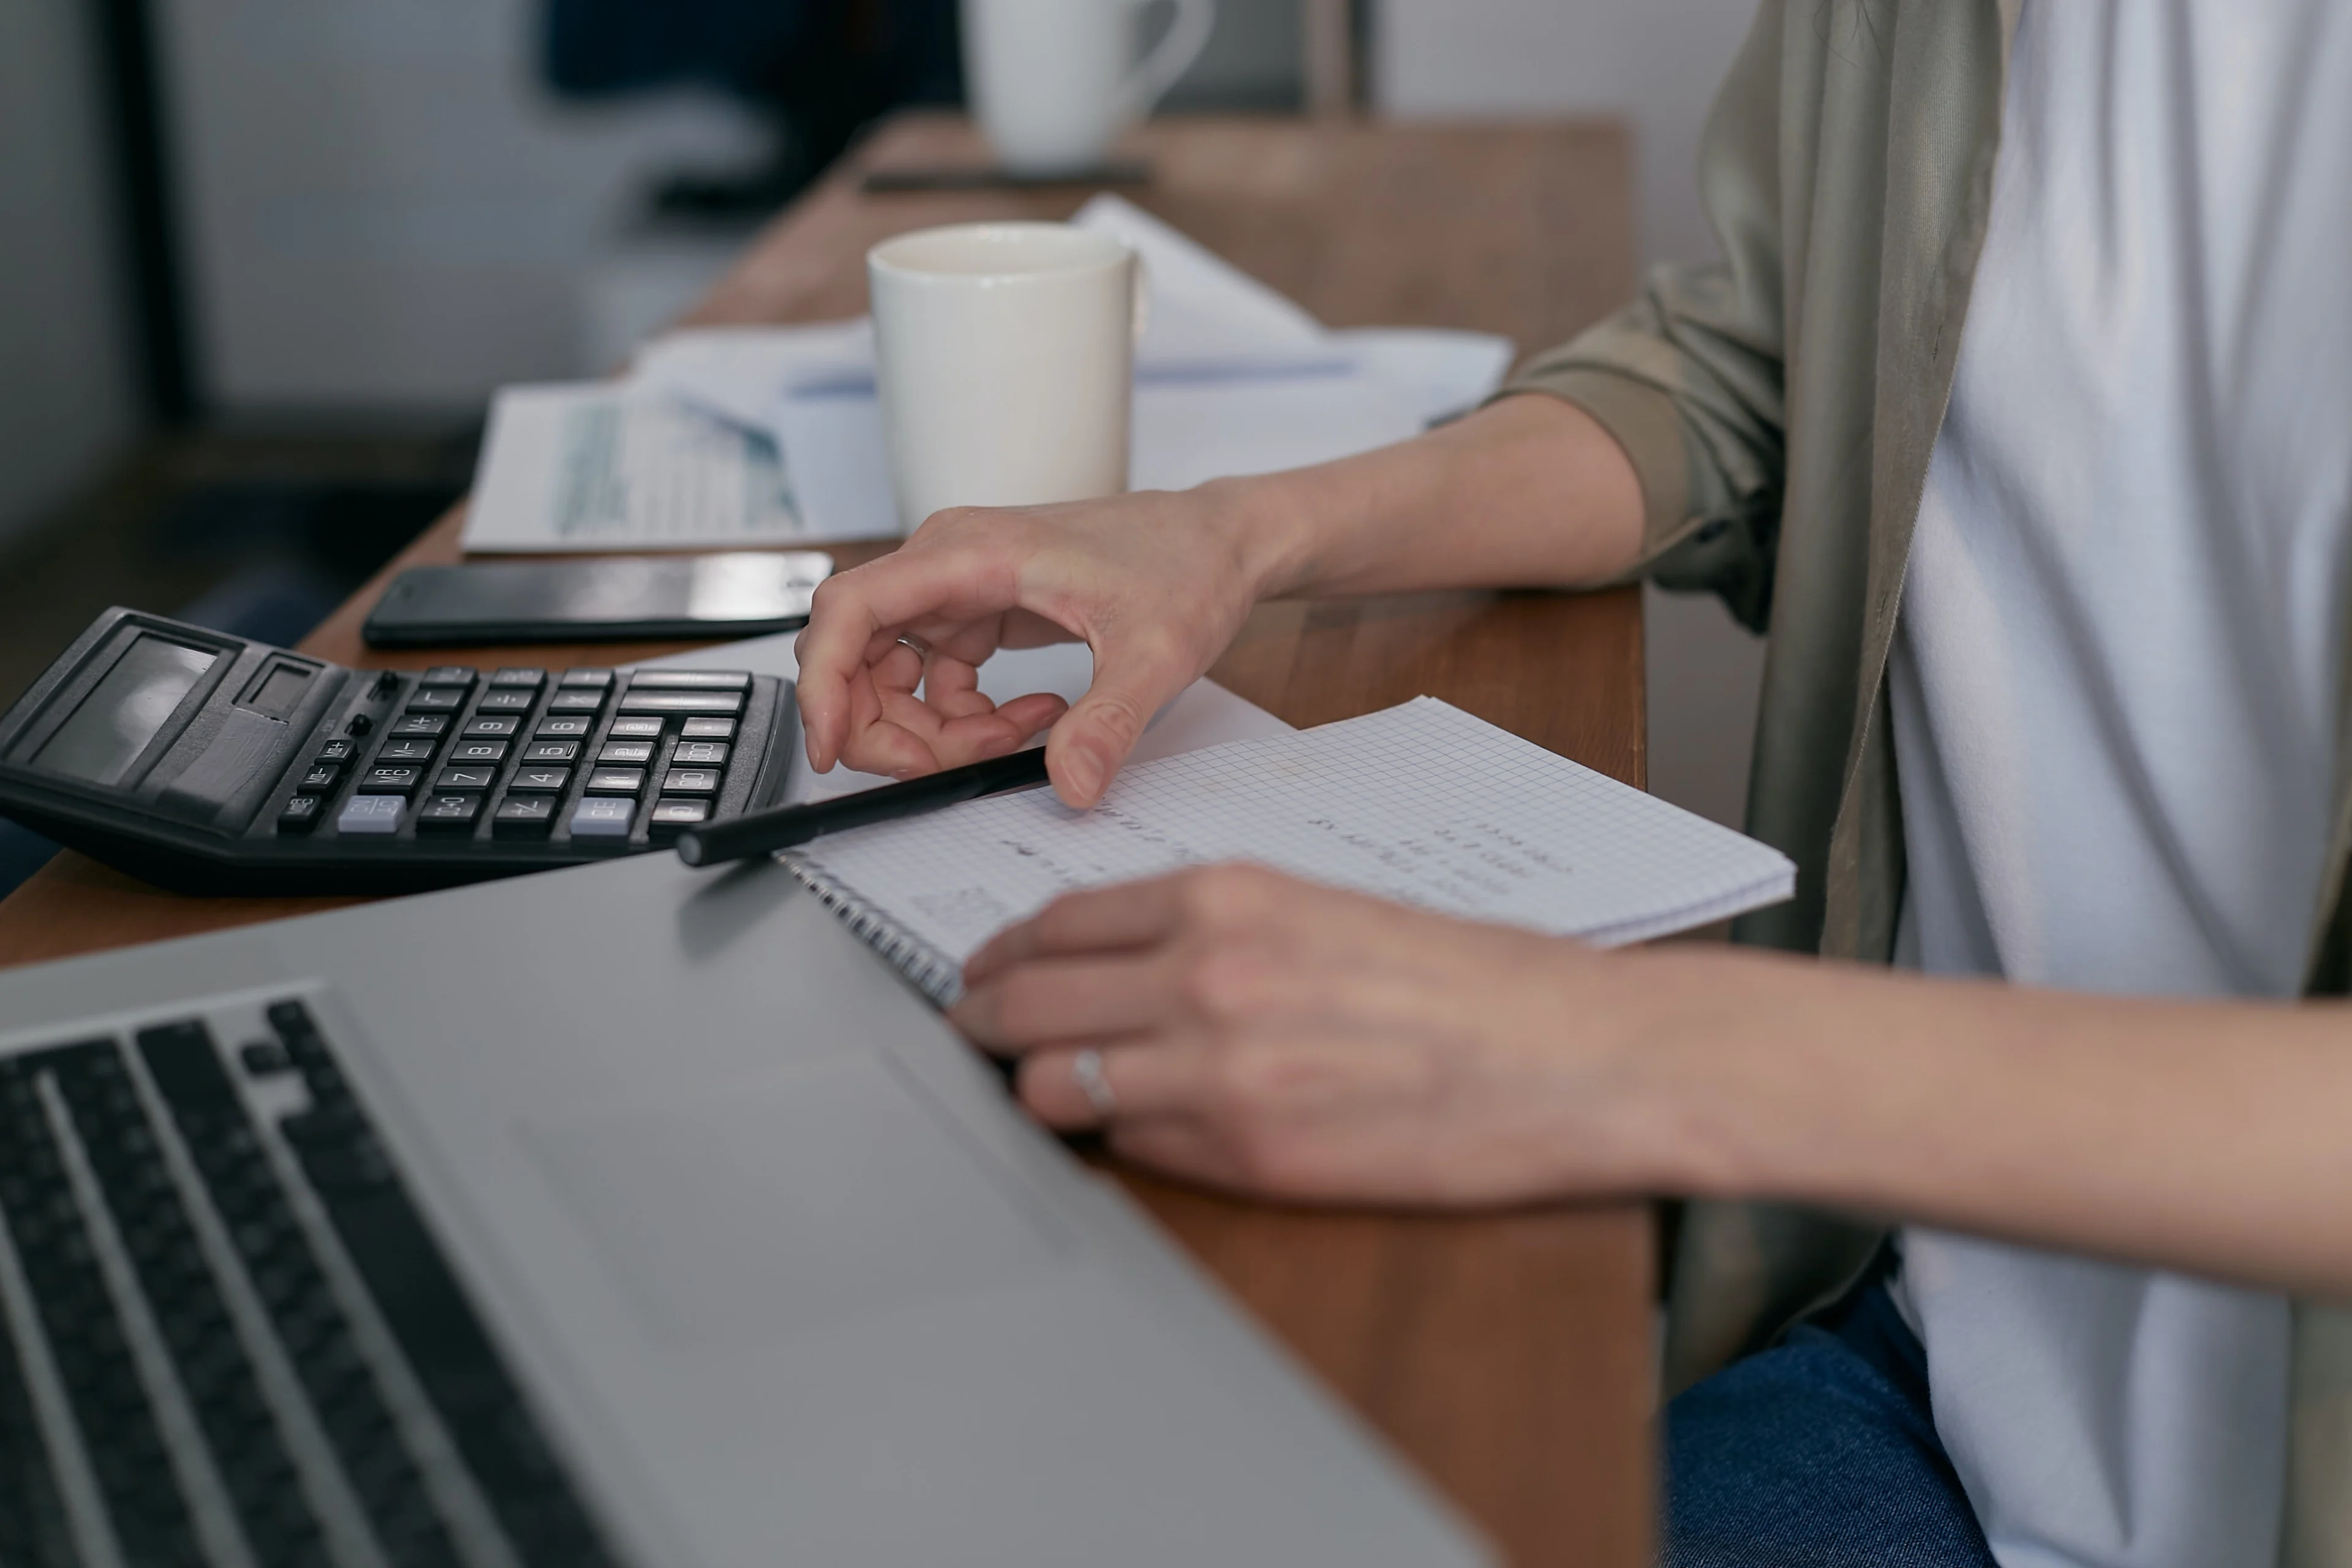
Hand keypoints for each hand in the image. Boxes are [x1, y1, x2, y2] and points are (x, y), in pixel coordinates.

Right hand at [793, 483, 1276, 805]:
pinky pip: (937, 679)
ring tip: (1014, 740)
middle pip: (859, 652)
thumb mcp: (1157, 653)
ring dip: (933, 729)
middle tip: (941, 770)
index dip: (823, 682)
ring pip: (894, 673)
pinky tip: (1032, 721)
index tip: (831, 749)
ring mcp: (961, 589)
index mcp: (970, 551)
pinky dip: (966, 718)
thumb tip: (1071, 786)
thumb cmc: (1188, 565)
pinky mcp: (980, 612)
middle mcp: (949, 563)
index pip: (851, 608)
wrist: (1221, 542)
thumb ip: (1109, 722)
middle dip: (885, 727)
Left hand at [950, 863, 1680, 1204]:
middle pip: (1025, 1002)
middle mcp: (1206, 975)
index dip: (1001, 956)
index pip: (1057, 924)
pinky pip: (1136, 1151)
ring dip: (1040, 1092)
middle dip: (983, 1023)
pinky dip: (1124, 1143)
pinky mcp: (1248, 1158)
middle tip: (972, 1037)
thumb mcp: (1324, 911)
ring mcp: (1218, 1073)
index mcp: (1227, 898)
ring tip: (1044, 1094)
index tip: (982, 973)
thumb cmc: (1469, 981)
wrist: (1570, 1055)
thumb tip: (1122, 964)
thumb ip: (1215, 932)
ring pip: (1055, 1086)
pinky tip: (1143, 1132)